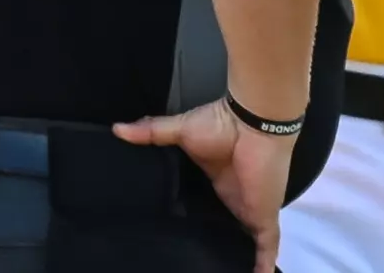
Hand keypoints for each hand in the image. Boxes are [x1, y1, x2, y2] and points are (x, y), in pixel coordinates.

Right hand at [114, 99, 294, 272]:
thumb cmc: (220, 125)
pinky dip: (262, 264)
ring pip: (245, 243)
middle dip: (215, 246)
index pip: (204, 209)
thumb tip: (117, 129)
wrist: (252, 123)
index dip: (195, 223)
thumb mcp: (179, 130)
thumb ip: (151, 133)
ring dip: (238, 258)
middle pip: (224, 230)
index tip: (175, 238)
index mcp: (214, 182)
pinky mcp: (262, 217)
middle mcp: (232, 199)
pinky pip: (266, 247)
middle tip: (193, 264)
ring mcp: (249, 210)